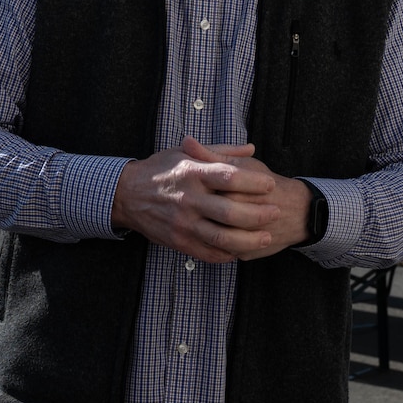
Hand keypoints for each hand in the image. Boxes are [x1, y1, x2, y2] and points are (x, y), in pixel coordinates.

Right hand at [112, 138, 311, 262]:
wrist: (126, 195)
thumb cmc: (160, 170)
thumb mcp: (185, 152)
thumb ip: (220, 151)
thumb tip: (250, 149)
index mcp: (192, 173)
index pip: (229, 177)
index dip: (253, 182)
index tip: (269, 185)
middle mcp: (188, 199)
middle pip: (230, 211)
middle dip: (258, 214)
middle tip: (275, 212)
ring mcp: (183, 223)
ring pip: (222, 237)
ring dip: (249, 240)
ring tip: (266, 236)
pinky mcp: (178, 241)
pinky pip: (208, 253)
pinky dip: (228, 254)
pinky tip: (241, 250)